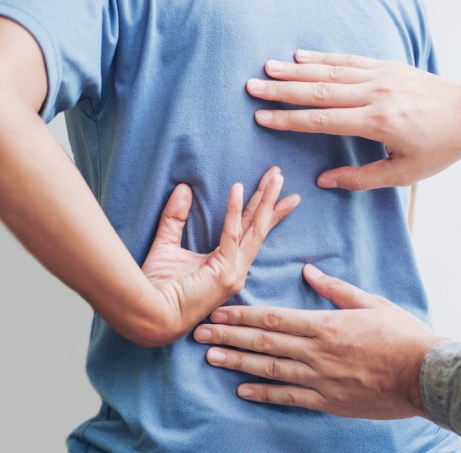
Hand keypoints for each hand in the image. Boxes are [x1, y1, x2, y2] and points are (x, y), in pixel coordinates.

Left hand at [140, 167, 299, 345]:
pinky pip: (232, 234)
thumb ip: (175, 218)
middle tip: (280, 175)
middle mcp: (236, 269)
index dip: (263, 210)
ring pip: (255, 229)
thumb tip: (183, 188)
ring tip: (275, 177)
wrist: (148, 316)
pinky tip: (237, 188)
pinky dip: (234, 210)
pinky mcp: (224, 272)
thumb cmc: (155, 289)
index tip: (274, 189)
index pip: (250, 231)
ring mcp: (234, 272)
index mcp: (227, 266)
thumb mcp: (167, 245)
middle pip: (259, 227)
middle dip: (271, 199)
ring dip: (265, 200)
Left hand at [193, 264, 444, 418]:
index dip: (243, 316)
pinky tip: (242, 391)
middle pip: (264, 343)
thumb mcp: (371, 302)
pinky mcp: (329, 401)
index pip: (274, 319)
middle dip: (229, 337)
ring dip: (238, 364)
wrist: (424, 374)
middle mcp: (317, 352)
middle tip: (200, 334)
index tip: (219, 312)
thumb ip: (336, 289)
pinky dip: (264, 394)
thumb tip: (309, 271)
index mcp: (326, 324)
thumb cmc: (402, 334)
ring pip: (270, 370)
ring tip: (211, 358)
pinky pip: (289, 397)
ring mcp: (320, 379)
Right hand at [246, 50, 460, 190]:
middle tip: (252, 87)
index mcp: (379, 123)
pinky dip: (324, 58)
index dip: (291, 120)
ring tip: (267, 68)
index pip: (324, 121)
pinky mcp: (388, 65)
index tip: (262, 118)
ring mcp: (382, 76)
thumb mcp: (404, 173)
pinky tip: (301, 56)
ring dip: (297, 70)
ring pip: (331, 71)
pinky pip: (350, 60)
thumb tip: (324, 181)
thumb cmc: (440, 147)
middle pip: (320, 91)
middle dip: (283, 90)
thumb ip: (362, 178)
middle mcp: (377, 94)